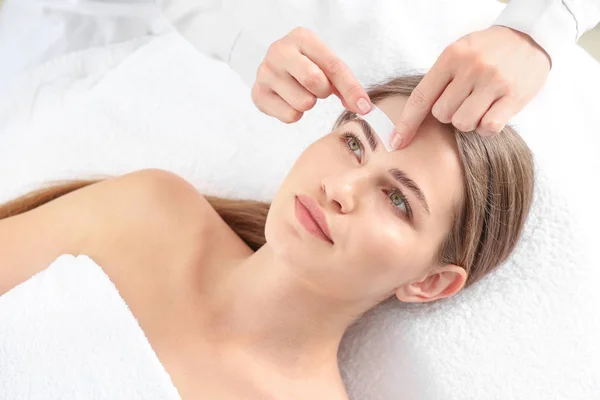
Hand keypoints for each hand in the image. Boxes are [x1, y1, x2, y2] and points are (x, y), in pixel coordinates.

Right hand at [252, 27, 371, 122]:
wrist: (275, 67)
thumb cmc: (306, 64)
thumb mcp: (327, 65)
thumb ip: (346, 84)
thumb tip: (364, 107)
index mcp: (301, 37)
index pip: (333, 66)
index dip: (351, 88)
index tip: (364, 106)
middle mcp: (279, 51)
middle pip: (315, 82)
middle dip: (324, 92)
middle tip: (318, 89)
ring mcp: (265, 72)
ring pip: (303, 103)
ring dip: (309, 103)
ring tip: (301, 92)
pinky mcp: (258, 94)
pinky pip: (290, 116)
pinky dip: (295, 113)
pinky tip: (289, 100)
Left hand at [392, 26, 550, 148]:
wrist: (530, 37)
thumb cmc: (487, 51)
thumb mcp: (459, 53)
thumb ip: (439, 80)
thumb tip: (413, 117)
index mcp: (451, 56)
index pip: (421, 97)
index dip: (406, 124)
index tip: (396, 142)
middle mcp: (471, 68)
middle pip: (442, 115)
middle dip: (449, 114)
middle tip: (464, 100)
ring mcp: (493, 81)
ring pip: (463, 124)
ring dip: (468, 121)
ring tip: (480, 104)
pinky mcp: (514, 96)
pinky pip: (488, 128)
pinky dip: (487, 127)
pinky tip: (493, 112)